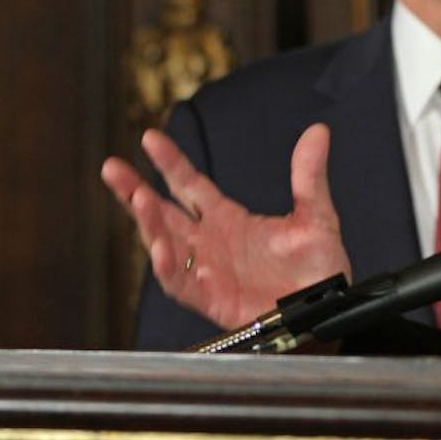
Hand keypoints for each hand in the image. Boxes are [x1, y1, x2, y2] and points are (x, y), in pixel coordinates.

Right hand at [101, 123, 351, 329]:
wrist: (327, 307)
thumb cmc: (318, 269)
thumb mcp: (316, 215)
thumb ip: (309, 176)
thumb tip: (318, 132)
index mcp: (230, 220)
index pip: (190, 185)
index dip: (171, 163)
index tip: (151, 138)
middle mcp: (211, 243)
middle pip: (164, 213)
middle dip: (136, 190)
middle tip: (113, 168)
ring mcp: (208, 270)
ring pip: (166, 244)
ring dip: (149, 224)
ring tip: (138, 198)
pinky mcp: (213, 299)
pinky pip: (182, 283)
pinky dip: (169, 267)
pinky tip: (161, 248)